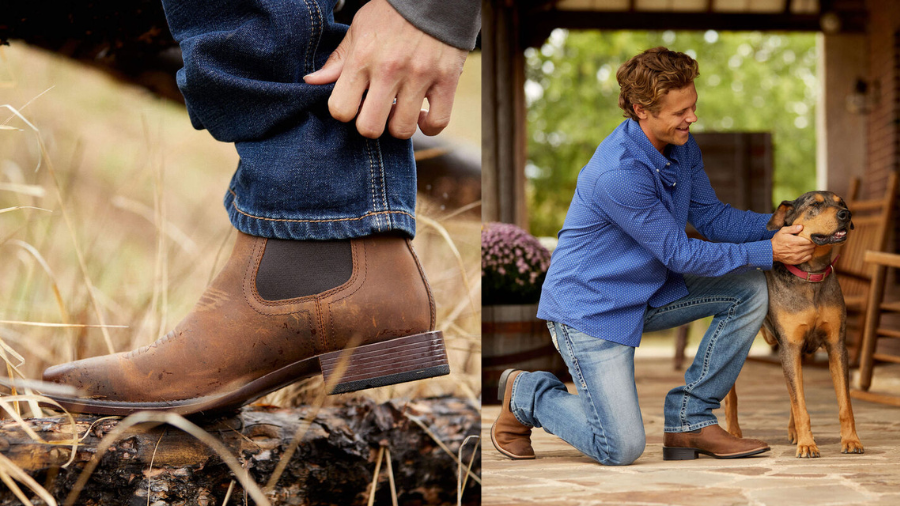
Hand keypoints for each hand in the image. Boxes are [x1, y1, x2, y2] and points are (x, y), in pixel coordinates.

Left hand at [303, 0, 468, 138]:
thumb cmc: (392, 13)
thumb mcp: (358, 29)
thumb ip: (338, 60)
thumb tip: (311, 82)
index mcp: (362, 58)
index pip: (341, 109)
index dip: (345, 111)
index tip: (354, 102)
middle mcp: (389, 70)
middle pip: (370, 127)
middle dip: (370, 125)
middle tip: (376, 111)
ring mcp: (420, 76)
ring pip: (403, 129)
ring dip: (399, 125)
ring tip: (400, 111)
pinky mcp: (447, 80)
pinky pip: (438, 122)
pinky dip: (429, 126)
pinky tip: (422, 115)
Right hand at [771, 225, 814, 264]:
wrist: (771, 251)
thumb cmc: (777, 240)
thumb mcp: (783, 231)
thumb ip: (793, 228)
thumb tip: (801, 226)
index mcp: (794, 241)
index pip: (809, 241)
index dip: (811, 238)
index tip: (810, 237)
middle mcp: (796, 249)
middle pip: (811, 246)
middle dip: (812, 243)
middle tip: (809, 241)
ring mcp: (797, 256)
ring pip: (810, 252)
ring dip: (810, 248)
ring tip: (807, 246)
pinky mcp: (796, 261)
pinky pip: (808, 258)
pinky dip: (809, 254)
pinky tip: (805, 251)